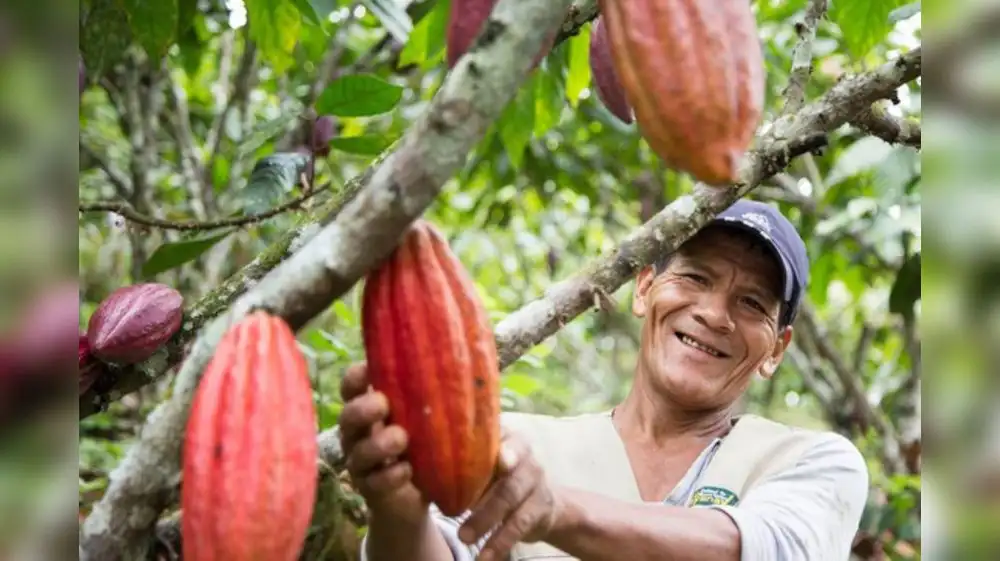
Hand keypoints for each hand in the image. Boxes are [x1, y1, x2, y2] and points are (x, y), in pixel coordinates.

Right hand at [338, 362, 426, 522]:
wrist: (417, 496)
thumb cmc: (421, 444)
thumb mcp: (423, 418)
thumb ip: (429, 395)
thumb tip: (462, 359)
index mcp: (368, 410)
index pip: (351, 388)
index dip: (354, 378)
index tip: (368, 369)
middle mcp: (358, 434)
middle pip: (346, 417)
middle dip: (362, 409)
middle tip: (384, 405)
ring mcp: (361, 464)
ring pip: (358, 452)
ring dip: (378, 444)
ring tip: (401, 439)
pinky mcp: (371, 490)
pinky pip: (374, 483)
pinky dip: (390, 475)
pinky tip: (407, 469)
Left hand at [457, 429, 562, 560]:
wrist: (540, 503)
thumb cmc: (498, 478)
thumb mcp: (483, 465)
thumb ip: (460, 462)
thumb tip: (417, 468)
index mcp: (507, 438)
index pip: (503, 436)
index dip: (501, 446)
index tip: (498, 458)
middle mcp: (526, 455)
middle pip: (506, 472)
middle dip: (481, 494)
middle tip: (452, 515)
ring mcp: (536, 480)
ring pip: (511, 498)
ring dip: (486, 521)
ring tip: (463, 538)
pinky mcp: (541, 508)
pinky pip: (520, 526)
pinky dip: (501, 543)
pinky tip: (485, 557)